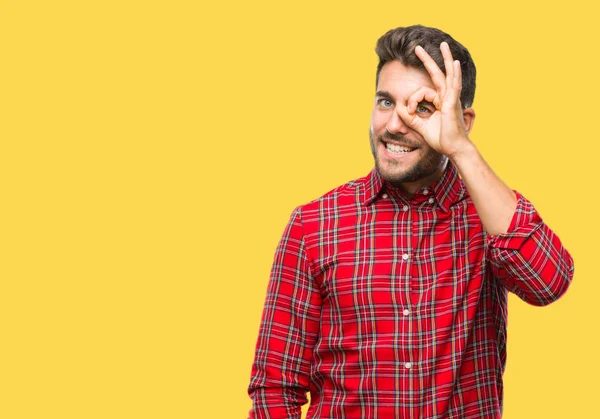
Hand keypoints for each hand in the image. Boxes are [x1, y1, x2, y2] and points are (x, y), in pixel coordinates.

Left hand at [397, 42, 473, 158]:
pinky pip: (453, 86)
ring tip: (443, 45)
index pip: (422, 92)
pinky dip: (454, 74)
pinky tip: (455, 63)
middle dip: (427, 60)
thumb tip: (398, 109)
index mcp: (440, 102)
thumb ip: (410, 118)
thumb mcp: (421, 127)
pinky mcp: (452, 104)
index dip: (411, 101)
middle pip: (437, 74)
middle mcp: (446, 97)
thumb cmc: (441, 139)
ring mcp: (451, 99)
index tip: (408, 111)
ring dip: (446, 59)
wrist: (454, 149)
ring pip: (447, 75)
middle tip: (417, 47)